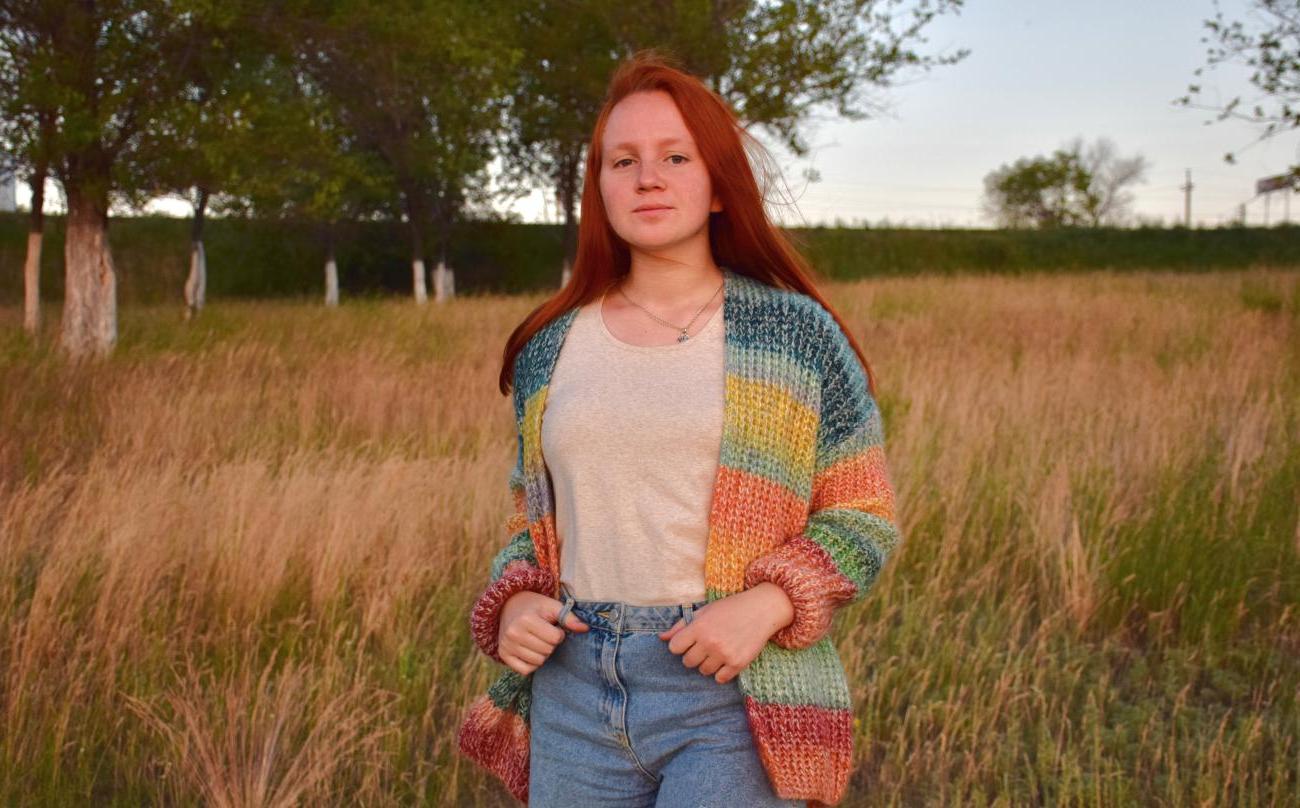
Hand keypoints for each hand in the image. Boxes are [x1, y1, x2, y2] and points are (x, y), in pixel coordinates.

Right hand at [497, 590, 588, 675]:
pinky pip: (526, 670)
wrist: (509, 606)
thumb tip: (585, 629)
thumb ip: (569, 617)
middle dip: (551, 643)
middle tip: (544, 634)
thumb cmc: (535, 607)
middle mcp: (513, 633)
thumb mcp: (552, 606)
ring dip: (543, 653)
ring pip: (538, 662)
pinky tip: (530, 650)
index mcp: (526, 619)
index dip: (559, 633)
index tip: (552, 627)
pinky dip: (532, 664)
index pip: (555, 638)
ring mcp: (507, 645)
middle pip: (547, 651)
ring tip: (537, 640)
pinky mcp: (503, 655)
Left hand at [657, 583, 793, 683]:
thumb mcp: (704, 611)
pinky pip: (720, 679)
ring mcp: (724, 654)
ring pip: (703, 671)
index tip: (689, 641)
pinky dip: (721, 672)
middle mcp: (710, 642)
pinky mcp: (738, 664)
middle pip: (688, 662)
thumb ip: (682, 625)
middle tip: (705, 646)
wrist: (761, 610)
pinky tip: (726, 659)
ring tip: (717, 651)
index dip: (680, 645)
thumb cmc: (730, 608)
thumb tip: (662, 638)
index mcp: (699, 627)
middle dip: (693, 655)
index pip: (674, 647)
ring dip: (707, 663)